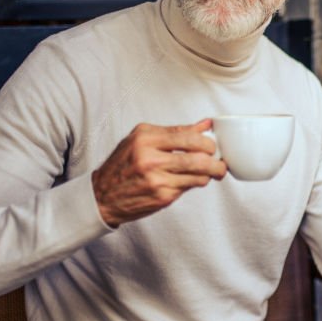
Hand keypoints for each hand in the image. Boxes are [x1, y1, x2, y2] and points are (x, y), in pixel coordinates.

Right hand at [92, 120, 226, 227]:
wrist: (102, 195)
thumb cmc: (123, 165)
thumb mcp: (142, 140)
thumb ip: (175, 132)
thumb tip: (205, 124)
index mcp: (145, 138)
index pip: (188, 136)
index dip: (207, 141)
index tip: (212, 145)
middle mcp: (150, 157)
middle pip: (198, 156)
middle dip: (215, 160)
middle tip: (219, 161)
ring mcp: (156, 178)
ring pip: (199, 174)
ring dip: (211, 174)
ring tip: (213, 172)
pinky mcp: (161, 195)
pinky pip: (189, 187)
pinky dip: (196, 183)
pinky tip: (193, 180)